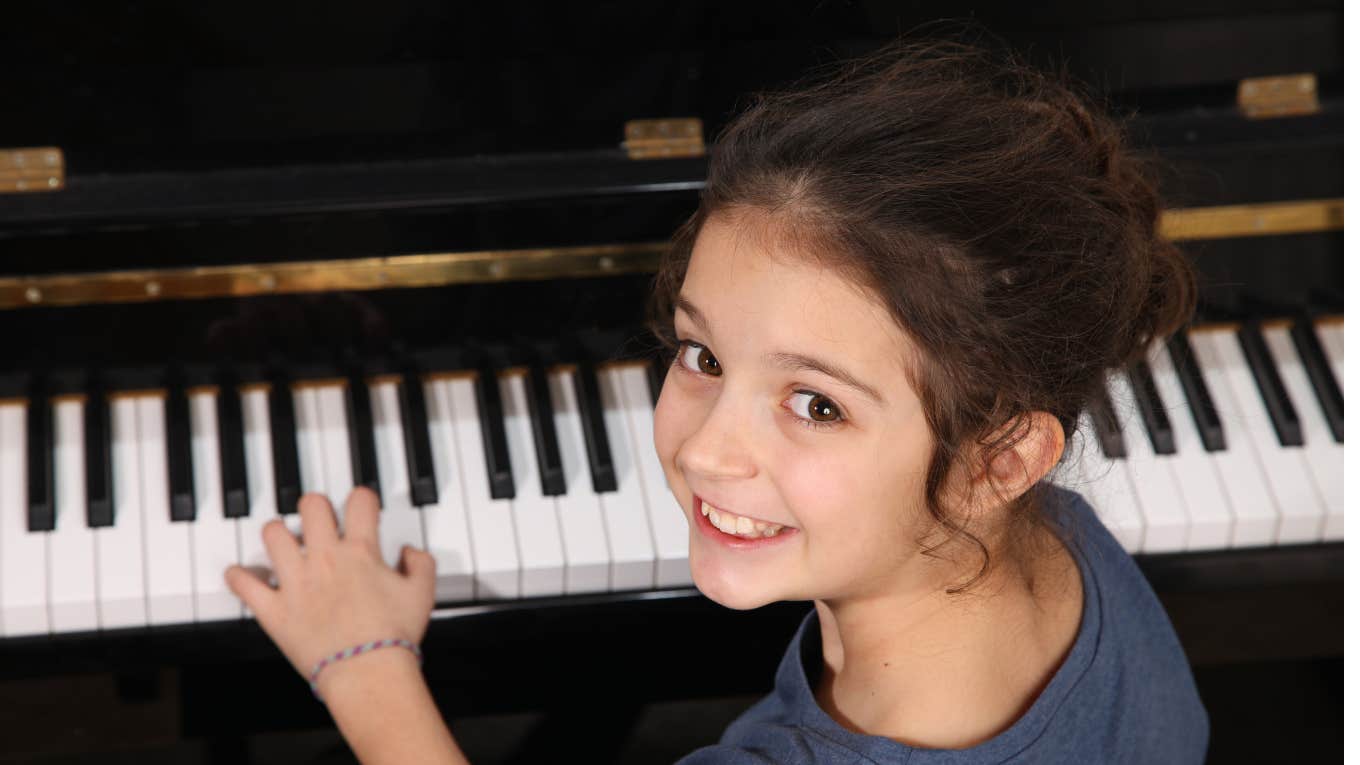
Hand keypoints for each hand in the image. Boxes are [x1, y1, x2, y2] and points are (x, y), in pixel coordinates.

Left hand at [224, 488, 436, 681]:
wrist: (367, 672)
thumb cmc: (394, 636)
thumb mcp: (423, 594)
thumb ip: (421, 564)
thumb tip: (410, 552)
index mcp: (360, 552)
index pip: (359, 502)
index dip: (362, 498)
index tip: (361, 504)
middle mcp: (324, 559)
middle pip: (310, 506)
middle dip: (316, 507)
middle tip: (319, 518)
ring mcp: (295, 582)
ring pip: (272, 534)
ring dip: (278, 533)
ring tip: (284, 541)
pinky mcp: (274, 610)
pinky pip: (244, 584)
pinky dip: (239, 576)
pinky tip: (242, 574)